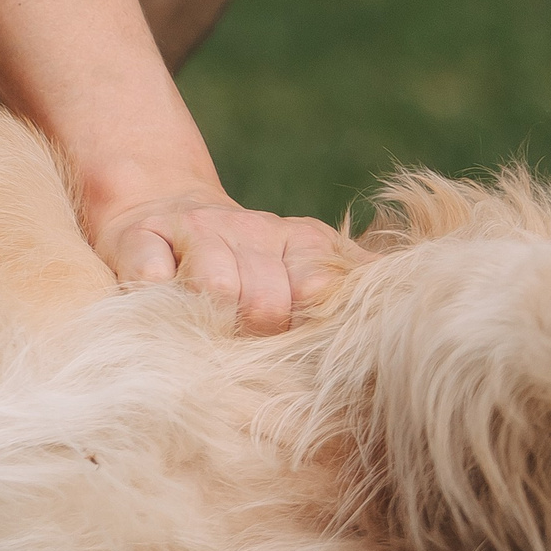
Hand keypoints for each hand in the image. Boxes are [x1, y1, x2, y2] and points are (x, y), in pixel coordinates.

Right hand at [87, 188, 363, 333]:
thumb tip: (413, 300)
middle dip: (254, 336)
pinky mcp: (137, 238)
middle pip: (264, 302)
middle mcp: (249, 229)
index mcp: (301, 239)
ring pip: (213, 286)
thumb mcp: (306, 261)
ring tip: (203, 333)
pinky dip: (155, 297)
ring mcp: (192, 231)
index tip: (296, 347)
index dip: (306, 330)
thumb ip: (353, 281)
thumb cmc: (244, 260)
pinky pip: (150, 277)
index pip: (318, 288)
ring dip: (207, 321)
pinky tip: (159, 304)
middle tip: (242, 348)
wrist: (158, 202)